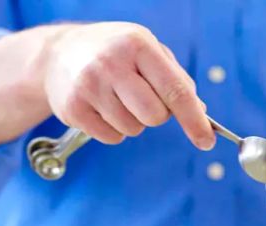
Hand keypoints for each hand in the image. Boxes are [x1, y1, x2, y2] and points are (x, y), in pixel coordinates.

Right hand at [42, 22, 214, 148]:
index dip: (194, 119)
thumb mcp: (146, 50)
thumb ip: (175, 78)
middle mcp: (111, 63)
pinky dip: (113, 129)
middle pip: (154, 116)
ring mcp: (89, 87)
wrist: (58, 54)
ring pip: (133, 129)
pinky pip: (112, 138)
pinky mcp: (73, 109)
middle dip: (156, 116)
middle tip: (142, 99)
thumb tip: (199, 110)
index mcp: (137, 45)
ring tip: (116, 98)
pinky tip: (102, 108)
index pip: (175, 90)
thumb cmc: (113, 53)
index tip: (206, 140)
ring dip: (132, 121)